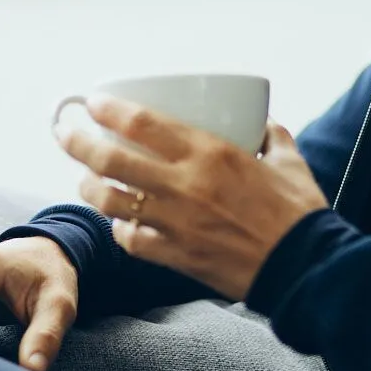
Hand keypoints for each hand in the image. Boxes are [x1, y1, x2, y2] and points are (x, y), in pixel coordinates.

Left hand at [53, 94, 328, 300]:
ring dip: (88, 187)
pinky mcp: (177, 256)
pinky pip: (130, 240)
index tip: (93, 102)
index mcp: (210, 152)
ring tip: (85, 179)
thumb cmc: (299, 213)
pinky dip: (118, 229)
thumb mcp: (289, 160)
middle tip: (65, 132)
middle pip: (109, 158)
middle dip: (77, 141)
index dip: (107, 109)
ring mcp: (176, 223)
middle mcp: (185, 184)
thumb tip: (262, 122)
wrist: (305, 268)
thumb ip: (271, 135)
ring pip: (109, 200)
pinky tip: (119, 222)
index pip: (141, 122)